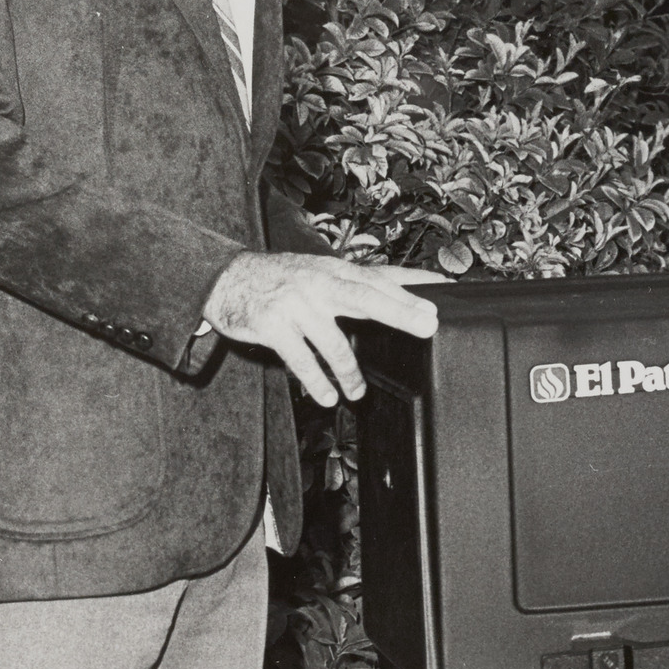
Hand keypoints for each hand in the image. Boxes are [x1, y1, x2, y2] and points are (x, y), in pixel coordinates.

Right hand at [200, 253, 440, 404]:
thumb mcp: (319, 273)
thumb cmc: (280, 280)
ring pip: (334, 340)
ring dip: (350, 373)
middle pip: (366, 296)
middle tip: (427, 325)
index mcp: (335, 271)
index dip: (412, 285)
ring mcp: (296, 304)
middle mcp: (319, 283)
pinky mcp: (272, 325)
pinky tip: (328, 397)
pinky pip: (301, 359)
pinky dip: (317, 382)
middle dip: (399, 311)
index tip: (443, 294)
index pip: (381, 277)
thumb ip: (356, 285)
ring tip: (358, 394)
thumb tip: (405, 295)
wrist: (224, 278)